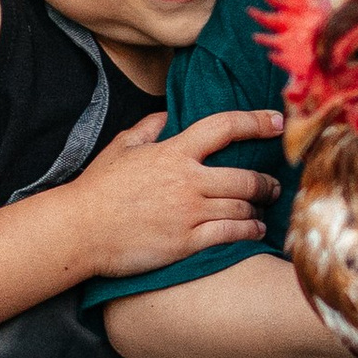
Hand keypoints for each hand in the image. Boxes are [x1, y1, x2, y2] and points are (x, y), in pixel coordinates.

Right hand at [66, 109, 282, 276]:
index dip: (256, 122)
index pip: (224, 127)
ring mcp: (189, 213)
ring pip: (242, 207)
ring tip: (263, 209)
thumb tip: (168, 115)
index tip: (278, 121)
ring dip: (258, 208)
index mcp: (173, 152)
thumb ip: (149, 127)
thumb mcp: (121, 147)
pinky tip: (254, 230)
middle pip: (245, 177)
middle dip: (266, 182)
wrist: (80, 229)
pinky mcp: (187, 242)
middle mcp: (188, 181)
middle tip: (273, 185)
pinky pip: (230, 233)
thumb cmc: (98, 188)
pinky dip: (248, 231)